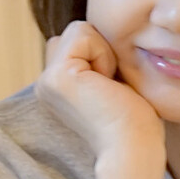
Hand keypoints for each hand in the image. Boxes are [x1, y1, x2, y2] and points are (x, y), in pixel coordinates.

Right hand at [36, 22, 162, 160]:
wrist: (134, 149)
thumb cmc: (135, 121)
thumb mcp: (110, 82)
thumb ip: (95, 60)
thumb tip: (97, 31)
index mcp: (56, 87)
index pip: (79, 42)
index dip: (104, 55)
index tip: (112, 89)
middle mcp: (45, 84)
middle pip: (75, 32)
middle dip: (101, 50)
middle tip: (111, 87)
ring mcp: (46, 80)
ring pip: (77, 29)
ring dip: (103, 52)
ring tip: (108, 86)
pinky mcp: (56, 76)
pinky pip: (83, 34)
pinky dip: (103, 54)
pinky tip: (106, 84)